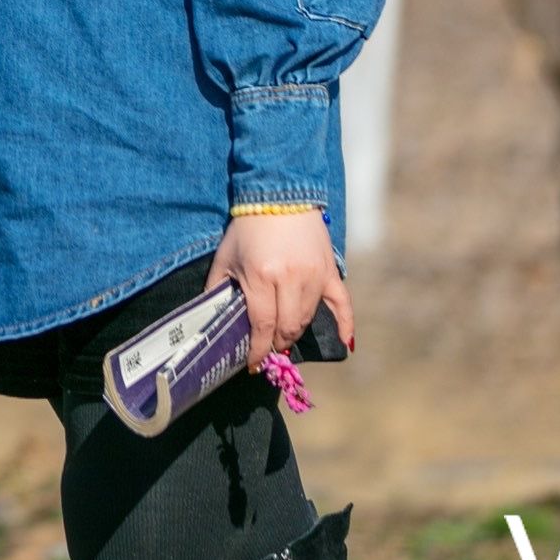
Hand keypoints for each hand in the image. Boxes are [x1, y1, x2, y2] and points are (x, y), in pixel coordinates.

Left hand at [206, 209, 353, 364]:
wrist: (279, 195)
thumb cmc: (247, 227)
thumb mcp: (225, 257)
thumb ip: (218, 288)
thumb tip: (214, 317)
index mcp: (261, 277)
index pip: (262, 325)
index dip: (258, 349)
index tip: (253, 364)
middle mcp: (290, 280)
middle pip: (287, 327)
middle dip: (276, 344)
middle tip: (268, 351)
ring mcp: (314, 276)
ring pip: (308, 318)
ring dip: (296, 333)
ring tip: (284, 340)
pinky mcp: (330, 271)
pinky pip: (343, 304)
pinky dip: (346, 325)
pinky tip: (345, 343)